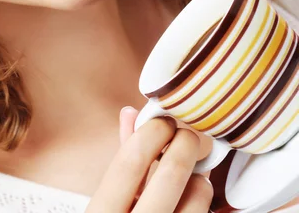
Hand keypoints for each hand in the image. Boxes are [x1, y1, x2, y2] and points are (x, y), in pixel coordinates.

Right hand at [86, 106, 212, 211]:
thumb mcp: (108, 202)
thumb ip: (121, 161)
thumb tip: (130, 113)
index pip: (131, 159)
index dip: (151, 132)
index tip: (162, 122)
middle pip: (173, 171)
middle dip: (184, 142)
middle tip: (184, 136)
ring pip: (200, 191)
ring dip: (198, 176)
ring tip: (186, 179)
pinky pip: (208, 208)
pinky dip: (202, 197)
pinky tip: (189, 201)